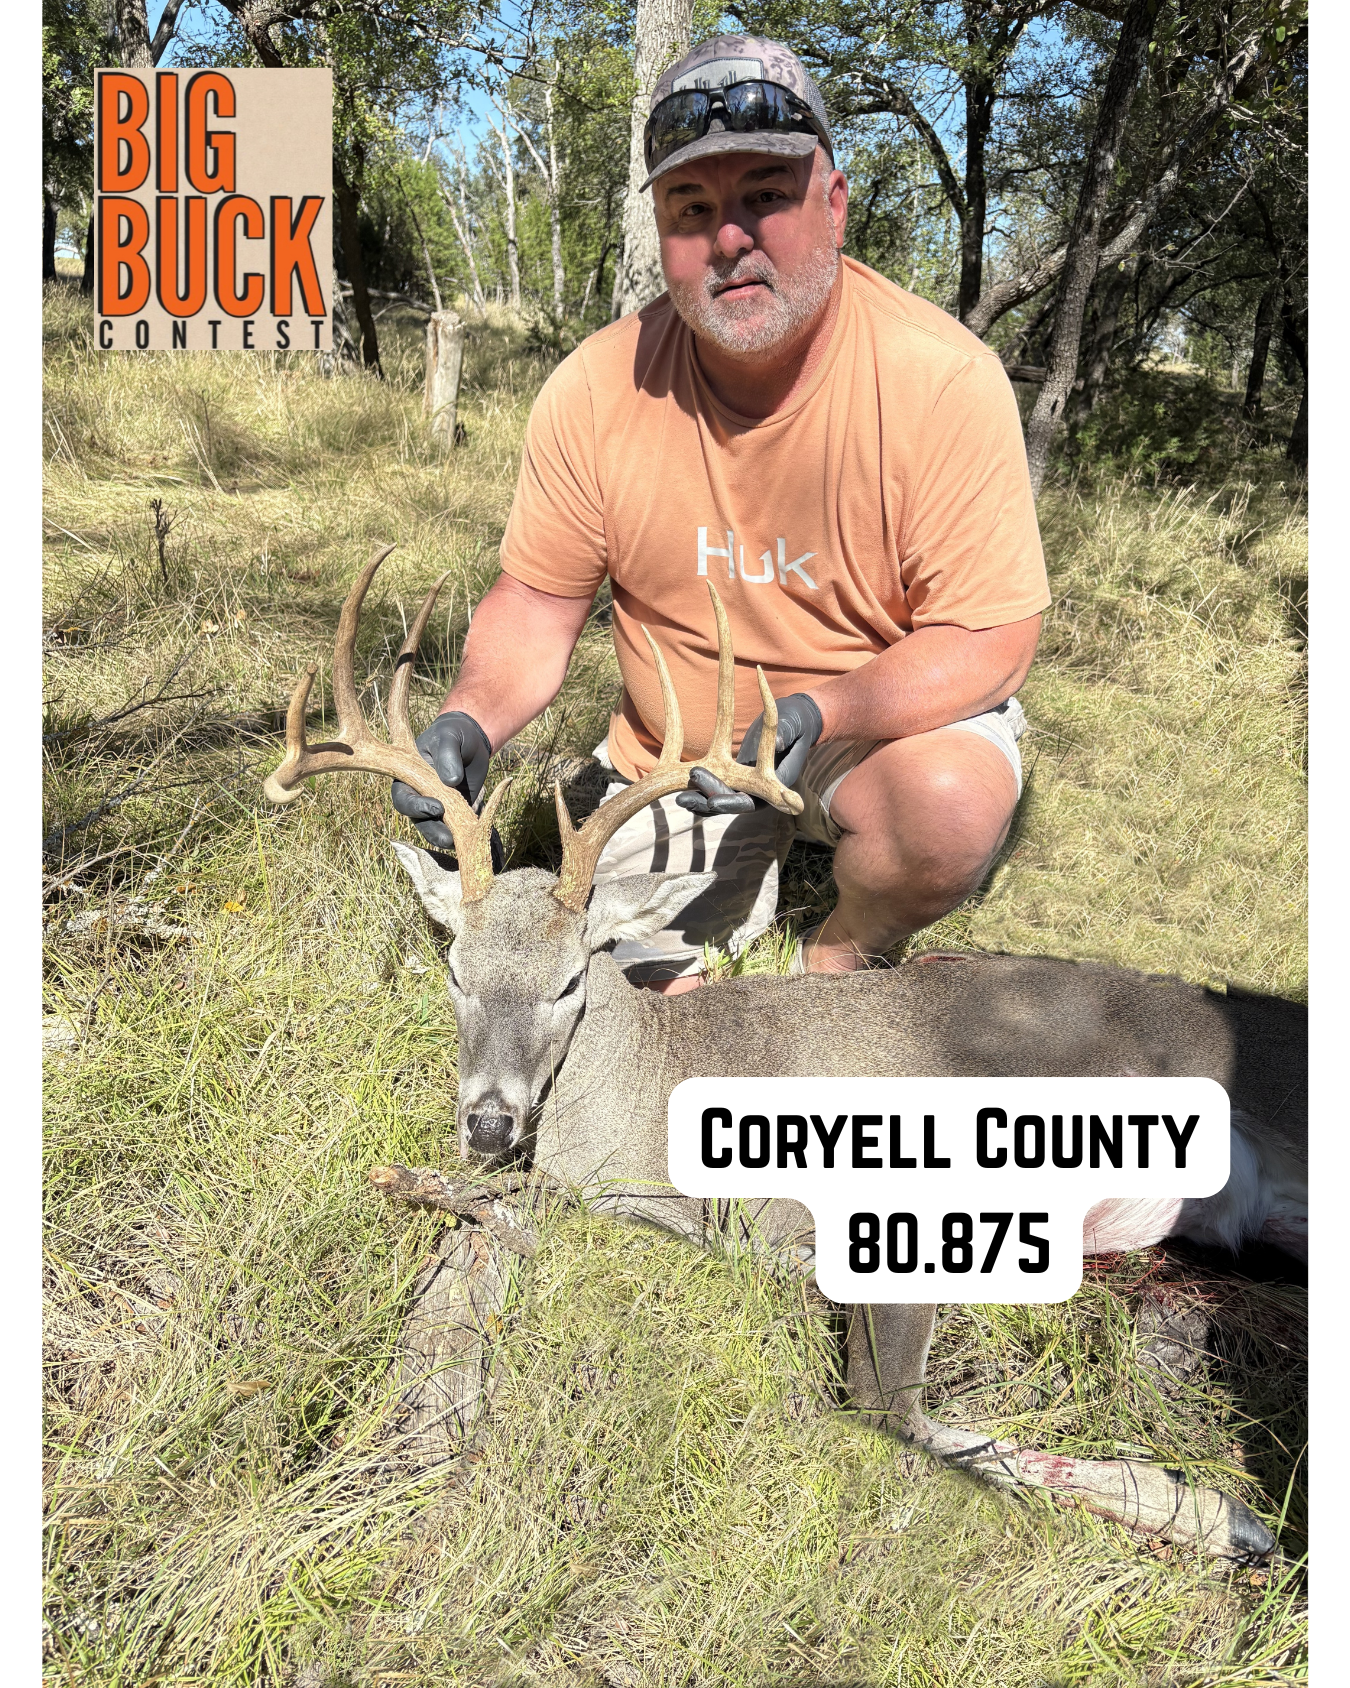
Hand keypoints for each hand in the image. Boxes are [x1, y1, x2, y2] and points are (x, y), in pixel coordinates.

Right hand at [391, 711, 492, 850]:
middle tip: (449, 838)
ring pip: (435, 829)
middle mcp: (418, 796)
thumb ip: (448, 756)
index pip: (404, 799)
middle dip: (432, 831)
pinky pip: (455, 827)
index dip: (417, 807)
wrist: (470, 741)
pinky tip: (475, 833)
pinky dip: (463, 832)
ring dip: (446, 838)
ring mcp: (436, 806)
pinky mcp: (454, 811)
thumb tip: (450, 781)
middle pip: (418, 820)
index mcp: (407, 778)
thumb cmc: (452, 735)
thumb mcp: (449, 738)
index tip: (438, 807)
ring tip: (461, 843)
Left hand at [675, 693, 822, 815]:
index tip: (713, 801)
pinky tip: (679, 791)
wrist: (793, 724)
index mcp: (778, 783)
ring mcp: (748, 786)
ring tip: (678, 799)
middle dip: (707, 801)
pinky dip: (700, 793)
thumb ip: (785, 733)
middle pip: (732, 803)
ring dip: (699, 801)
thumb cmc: (795, 722)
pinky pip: (716, 791)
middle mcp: (762, 791)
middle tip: (683, 799)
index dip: (733, 801)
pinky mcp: (737, 780)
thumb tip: (777, 742)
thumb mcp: (792, 723)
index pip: (753, 799)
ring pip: (721, 799)